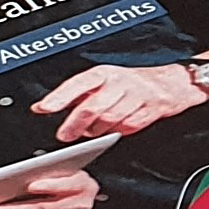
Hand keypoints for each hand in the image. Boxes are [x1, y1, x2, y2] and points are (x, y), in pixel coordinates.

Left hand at [35, 62, 207, 141]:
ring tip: (91, 132)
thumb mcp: (99, 82)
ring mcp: (135, 96)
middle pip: (92, 106)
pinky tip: (111, 130)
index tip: (45, 108)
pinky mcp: (147, 111)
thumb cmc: (127, 84)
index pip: (78, 84)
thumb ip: (71, 95)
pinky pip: (126, 127)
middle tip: (65, 136)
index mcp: (103, 73)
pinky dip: (116, 131)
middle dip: (76, 124)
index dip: (60, 97)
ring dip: (96, 130)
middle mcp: (119, 82)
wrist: (167, 84)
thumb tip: (41, 106)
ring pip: (109, 119)